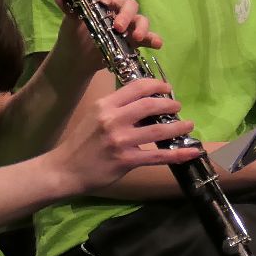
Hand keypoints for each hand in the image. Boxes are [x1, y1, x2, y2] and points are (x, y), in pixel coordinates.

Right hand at [43, 78, 198, 193]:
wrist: (63, 170)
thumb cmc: (81, 142)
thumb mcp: (95, 116)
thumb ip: (118, 107)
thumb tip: (148, 100)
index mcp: (105, 105)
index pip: (137, 87)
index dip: (157, 85)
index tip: (167, 88)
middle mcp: (113, 120)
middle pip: (151, 105)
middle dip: (170, 104)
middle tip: (178, 106)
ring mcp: (120, 141)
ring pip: (159, 130)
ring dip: (178, 126)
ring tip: (188, 124)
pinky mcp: (126, 160)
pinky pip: (158, 155)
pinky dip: (178, 153)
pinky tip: (192, 151)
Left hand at [49, 0, 159, 88]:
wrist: (75, 60)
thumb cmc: (73, 36)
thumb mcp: (70, 23)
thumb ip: (69, 9)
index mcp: (102, 0)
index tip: (104, 0)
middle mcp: (117, 9)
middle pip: (129, 3)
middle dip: (126, 14)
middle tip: (117, 27)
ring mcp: (127, 24)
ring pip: (140, 18)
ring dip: (141, 26)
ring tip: (136, 37)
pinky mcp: (133, 39)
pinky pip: (147, 37)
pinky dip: (153, 39)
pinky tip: (156, 44)